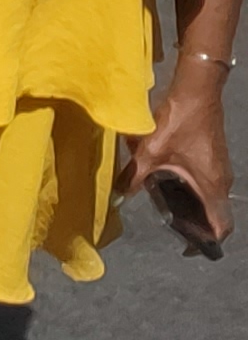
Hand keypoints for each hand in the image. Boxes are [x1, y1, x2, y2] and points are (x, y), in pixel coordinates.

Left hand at [124, 61, 234, 243]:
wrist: (197, 91)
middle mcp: (221, 181)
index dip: (208, 242)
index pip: (221, 225)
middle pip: (215, 215)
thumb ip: (134, 176)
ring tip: (168, 212)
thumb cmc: (179, 121)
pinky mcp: (213, 158)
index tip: (190, 248)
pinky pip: (206, 184)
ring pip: (210, 199)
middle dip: (197, 227)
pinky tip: (168, 187)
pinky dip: (192, 192)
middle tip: (173, 232)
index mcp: (211, 186)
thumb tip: (117, 195)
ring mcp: (219, 169)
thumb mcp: (150, 152)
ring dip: (194, 208)